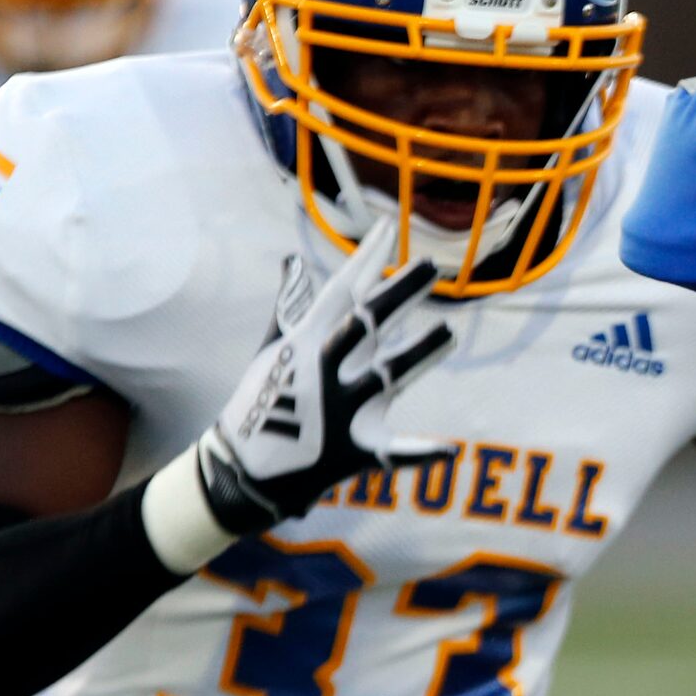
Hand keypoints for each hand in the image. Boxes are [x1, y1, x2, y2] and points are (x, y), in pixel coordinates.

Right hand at [196, 238, 455, 533]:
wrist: (245, 470)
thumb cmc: (264, 403)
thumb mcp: (274, 351)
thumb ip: (292, 306)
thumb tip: (292, 259)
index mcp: (306, 343)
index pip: (341, 291)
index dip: (367, 258)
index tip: (389, 226)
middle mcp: (325, 370)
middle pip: (366, 324)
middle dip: (398, 294)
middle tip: (430, 264)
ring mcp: (341, 410)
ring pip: (388, 375)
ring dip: (420, 353)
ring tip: (449, 333)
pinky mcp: (355, 450)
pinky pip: (393, 452)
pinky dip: (420, 453)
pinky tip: (450, 449)